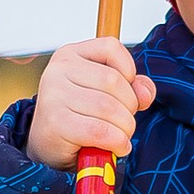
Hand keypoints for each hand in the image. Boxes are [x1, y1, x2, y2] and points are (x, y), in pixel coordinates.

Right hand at [27, 37, 152, 171]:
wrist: (48, 146)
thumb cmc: (76, 117)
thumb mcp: (104, 93)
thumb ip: (132, 87)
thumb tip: (145, 93)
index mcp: (69, 55)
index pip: (110, 47)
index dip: (128, 70)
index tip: (125, 90)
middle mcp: (58, 70)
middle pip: (114, 80)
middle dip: (130, 107)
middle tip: (124, 122)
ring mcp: (54, 96)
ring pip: (109, 108)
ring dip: (124, 128)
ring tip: (120, 136)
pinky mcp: (55, 122)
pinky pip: (99, 130)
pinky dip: (116, 142)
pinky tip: (117, 146)